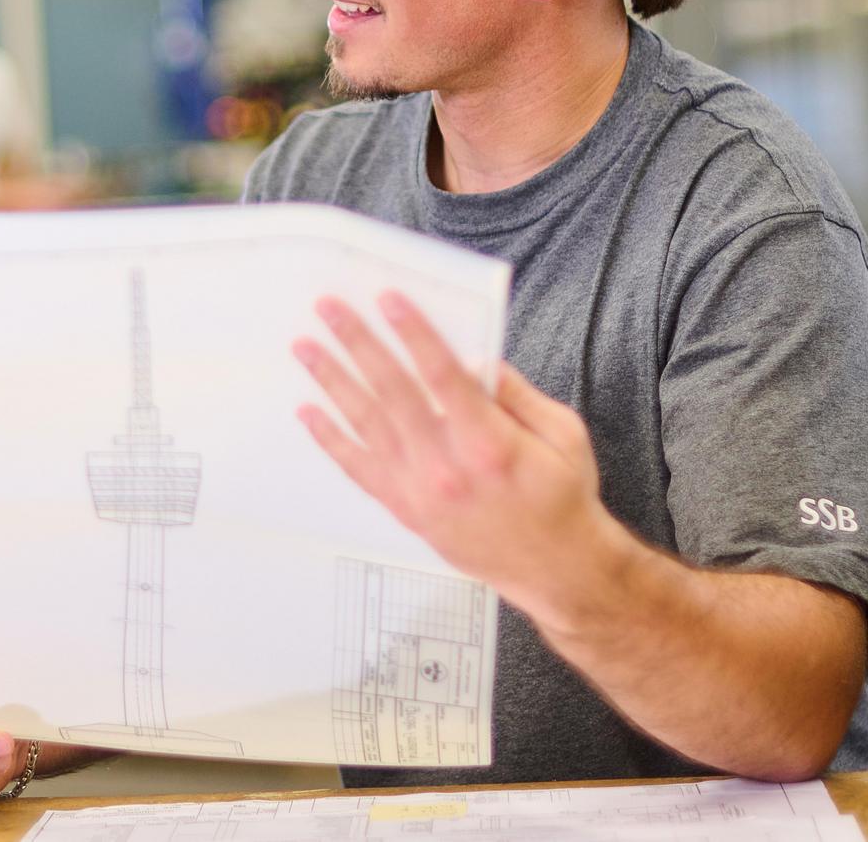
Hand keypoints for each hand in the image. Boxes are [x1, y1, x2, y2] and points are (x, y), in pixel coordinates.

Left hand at [294, 292, 610, 611]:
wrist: (555, 570)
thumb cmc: (562, 497)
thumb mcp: (562, 434)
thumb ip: (515, 393)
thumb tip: (473, 357)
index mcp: (490, 442)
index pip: (442, 374)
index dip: (413, 333)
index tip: (387, 299)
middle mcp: (447, 467)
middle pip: (391, 391)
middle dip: (357, 343)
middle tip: (328, 308)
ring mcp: (420, 491)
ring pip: (366, 425)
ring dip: (332, 381)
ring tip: (305, 348)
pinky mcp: (406, 510)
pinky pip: (358, 469)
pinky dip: (330, 438)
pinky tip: (308, 412)